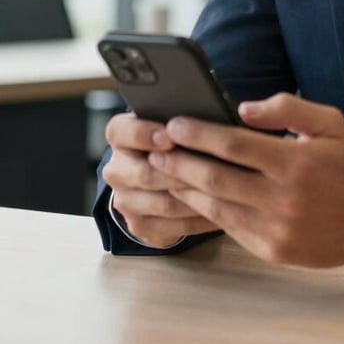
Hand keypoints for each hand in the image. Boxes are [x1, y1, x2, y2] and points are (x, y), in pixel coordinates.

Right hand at [102, 112, 220, 247]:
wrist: (162, 177)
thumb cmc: (178, 140)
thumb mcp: (176, 124)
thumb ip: (185, 120)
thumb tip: (211, 116)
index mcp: (121, 136)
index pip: (121, 132)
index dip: (145, 134)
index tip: (170, 136)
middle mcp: (116, 169)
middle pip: (145, 174)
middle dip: (181, 172)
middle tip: (212, 169)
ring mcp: (125, 200)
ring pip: (163, 203)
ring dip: (197, 198)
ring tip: (226, 191)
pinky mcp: (139, 225)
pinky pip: (173, 226)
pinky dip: (200, 219)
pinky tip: (223, 210)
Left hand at [147, 93, 343, 267]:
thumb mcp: (329, 123)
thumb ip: (287, 108)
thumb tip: (242, 108)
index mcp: (295, 162)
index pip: (233, 144)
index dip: (199, 134)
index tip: (175, 124)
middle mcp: (283, 197)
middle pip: (215, 178)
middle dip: (179, 162)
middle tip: (155, 149)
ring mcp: (276, 228)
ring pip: (216, 207)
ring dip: (185, 188)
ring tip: (164, 172)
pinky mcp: (273, 250)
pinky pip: (230, 228)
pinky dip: (206, 212)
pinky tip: (193, 197)